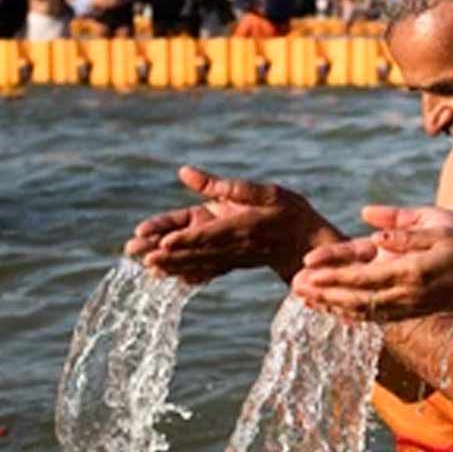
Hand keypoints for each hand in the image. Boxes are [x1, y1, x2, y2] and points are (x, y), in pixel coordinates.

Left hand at [124, 165, 336, 283]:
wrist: (309, 243)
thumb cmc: (291, 212)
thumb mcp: (267, 192)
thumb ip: (226, 186)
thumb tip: (185, 172)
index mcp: (243, 227)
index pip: (210, 234)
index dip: (187, 239)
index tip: (165, 243)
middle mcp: (236, 246)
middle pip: (198, 252)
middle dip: (169, 256)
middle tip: (142, 258)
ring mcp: (235, 258)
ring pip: (199, 264)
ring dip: (173, 267)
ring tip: (147, 268)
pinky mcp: (235, 263)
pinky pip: (209, 271)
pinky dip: (190, 275)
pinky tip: (172, 279)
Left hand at [291, 206, 452, 321]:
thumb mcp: (440, 223)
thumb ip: (402, 225)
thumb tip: (367, 221)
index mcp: (411, 269)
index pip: (363, 273)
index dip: (334, 271)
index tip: (308, 267)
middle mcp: (405, 294)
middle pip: (355, 296)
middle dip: (322, 291)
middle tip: (293, 285)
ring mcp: (406, 307)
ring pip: (360, 310)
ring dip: (330, 304)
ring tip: (303, 297)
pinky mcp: (409, 313)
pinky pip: (372, 316)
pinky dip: (349, 313)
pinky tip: (331, 308)